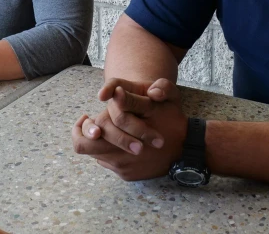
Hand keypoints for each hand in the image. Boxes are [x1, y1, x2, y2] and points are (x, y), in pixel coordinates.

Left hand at [71, 77, 186, 180]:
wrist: (187, 149)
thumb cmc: (172, 121)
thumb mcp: (160, 101)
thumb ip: (134, 98)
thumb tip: (115, 93)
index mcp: (120, 137)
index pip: (86, 137)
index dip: (81, 127)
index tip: (85, 116)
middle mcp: (117, 156)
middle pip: (85, 149)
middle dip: (84, 135)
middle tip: (90, 125)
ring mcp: (122, 168)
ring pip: (98, 155)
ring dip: (101, 143)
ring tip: (110, 131)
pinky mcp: (128, 175)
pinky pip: (111, 163)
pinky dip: (113, 152)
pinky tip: (124, 141)